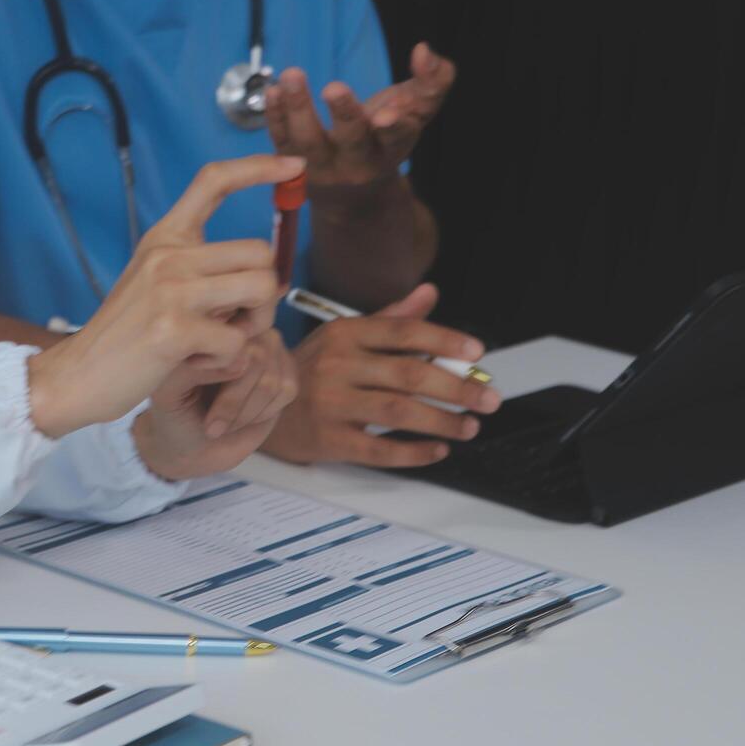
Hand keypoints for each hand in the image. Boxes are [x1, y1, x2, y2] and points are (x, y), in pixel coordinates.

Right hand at [27, 154, 305, 438]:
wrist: (77, 376)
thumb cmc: (124, 337)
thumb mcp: (153, 284)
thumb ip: (200, 269)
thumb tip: (262, 271)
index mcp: (164, 239)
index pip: (214, 181)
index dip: (258, 167)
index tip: (292, 164)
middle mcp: (168, 255)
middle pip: (260, 252)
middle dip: (266, 294)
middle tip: (241, 321)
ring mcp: (170, 290)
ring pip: (262, 289)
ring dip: (256, 325)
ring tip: (224, 343)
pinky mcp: (174, 330)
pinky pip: (238, 341)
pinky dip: (228, 362)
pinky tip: (198, 365)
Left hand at [135, 329, 298, 481]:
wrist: (193, 447)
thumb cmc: (176, 416)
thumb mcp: (169, 391)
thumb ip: (193, 369)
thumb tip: (236, 363)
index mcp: (208, 325)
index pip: (229, 336)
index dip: (218, 373)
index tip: (192, 398)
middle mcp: (241, 329)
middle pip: (256, 357)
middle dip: (233, 401)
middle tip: (212, 426)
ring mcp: (266, 347)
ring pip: (272, 379)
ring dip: (245, 413)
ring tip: (223, 425)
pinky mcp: (284, 371)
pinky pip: (286, 389)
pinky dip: (262, 414)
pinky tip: (243, 419)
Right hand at [262, 283, 501, 466]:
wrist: (257, 408)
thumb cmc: (308, 372)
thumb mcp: (343, 337)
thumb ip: (390, 318)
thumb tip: (429, 294)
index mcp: (345, 334)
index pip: (403, 332)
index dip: (444, 341)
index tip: (476, 353)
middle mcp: (336, 365)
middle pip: (408, 374)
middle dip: (456, 387)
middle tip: (487, 398)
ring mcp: (330, 403)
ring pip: (398, 411)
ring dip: (441, 421)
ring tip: (468, 426)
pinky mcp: (328, 439)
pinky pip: (379, 448)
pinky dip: (414, 452)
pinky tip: (436, 450)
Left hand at [264, 43, 455, 190]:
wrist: (352, 193)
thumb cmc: (386, 138)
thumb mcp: (417, 111)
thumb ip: (433, 81)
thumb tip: (424, 50)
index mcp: (391, 148)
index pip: (397, 137)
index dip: (394, 126)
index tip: (387, 115)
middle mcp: (358, 162)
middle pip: (352, 140)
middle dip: (344, 114)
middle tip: (334, 88)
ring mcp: (323, 166)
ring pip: (309, 142)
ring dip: (298, 109)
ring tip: (292, 75)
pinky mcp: (294, 163)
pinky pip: (282, 141)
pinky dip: (275, 117)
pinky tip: (272, 90)